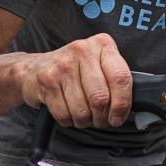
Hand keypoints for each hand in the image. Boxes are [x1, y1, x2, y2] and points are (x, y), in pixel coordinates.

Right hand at [15, 33, 131, 128]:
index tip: (118, 117)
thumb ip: (115, 81)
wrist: (33, 69)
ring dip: (84, 121)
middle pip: (101, 98)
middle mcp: (82, 50)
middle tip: (99, 120)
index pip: (121, 78)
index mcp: (102, 45)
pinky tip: (66, 111)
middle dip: (102, 118)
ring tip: (81, 114)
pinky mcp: (46, 80)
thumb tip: (132, 108)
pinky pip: (65, 114)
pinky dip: (68, 121)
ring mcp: (62, 64)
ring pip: (83, 110)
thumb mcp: (98, 66)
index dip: (122, 104)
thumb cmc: (73, 71)